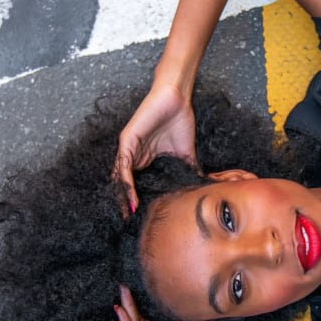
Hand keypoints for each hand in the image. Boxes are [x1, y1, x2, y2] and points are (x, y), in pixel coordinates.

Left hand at [112, 78, 196, 213]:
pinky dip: (125, 182)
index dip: (136, 199)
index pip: (136, 182)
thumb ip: (188, 170)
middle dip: (125, 202)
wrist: (177, 99)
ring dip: (122, 196)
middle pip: (124, 182)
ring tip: (128, 212)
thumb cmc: (179, 120)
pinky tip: (130, 196)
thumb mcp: (185, 153)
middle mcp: (134, 154)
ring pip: (121, 177)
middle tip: (128, 221)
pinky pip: (123, 165)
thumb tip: (200, 186)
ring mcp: (129, 148)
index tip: (139, 217)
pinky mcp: (127, 140)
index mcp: (144, 157)